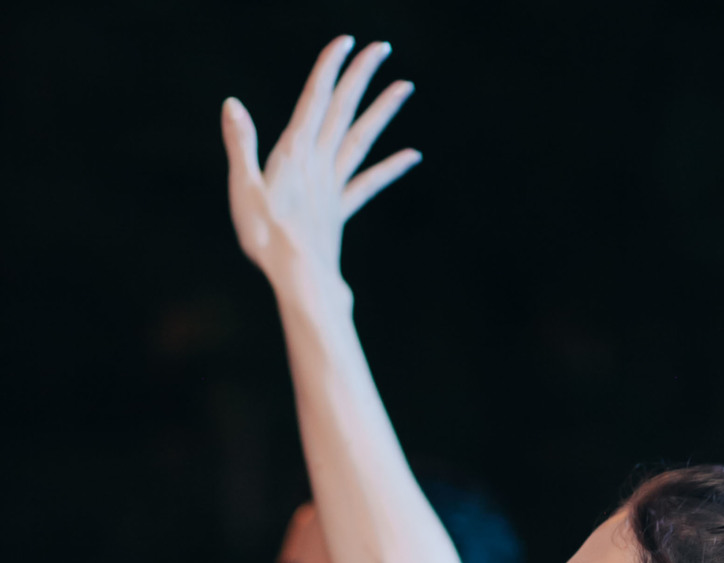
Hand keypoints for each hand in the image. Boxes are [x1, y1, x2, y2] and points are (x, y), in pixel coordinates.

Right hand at [222, 36, 419, 291]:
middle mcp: (319, 164)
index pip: (315, 99)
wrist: (300, 281)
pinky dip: (391, 167)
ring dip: (383, 111)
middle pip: (343, 110)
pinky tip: (412, 155)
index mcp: (294, 153)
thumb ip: (241, 145)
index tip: (346, 41)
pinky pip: (370, 183)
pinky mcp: (340, 210)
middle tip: (381, 47)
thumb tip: (232, 104)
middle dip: (360, 76)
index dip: (330, 68)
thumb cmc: (267, 239)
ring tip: (405, 87)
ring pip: (362, 139)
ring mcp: (333, 186)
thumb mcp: (244, 190)